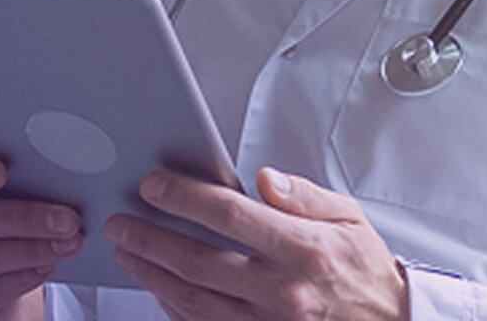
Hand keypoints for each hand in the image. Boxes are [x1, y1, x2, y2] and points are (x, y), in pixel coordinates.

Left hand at [106, 167, 407, 320]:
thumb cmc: (366, 271)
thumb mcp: (350, 217)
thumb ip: (304, 196)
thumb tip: (264, 179)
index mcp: (305, 250)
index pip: (231, 216)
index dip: (184, 198)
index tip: (153, 186)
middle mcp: (283, 292)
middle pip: (198, 262)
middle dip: (150, 239)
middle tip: (120, 222)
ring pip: (192, 301)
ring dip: (151, 274)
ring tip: (127, 251)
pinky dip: (173, 307)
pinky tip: (157, 286)